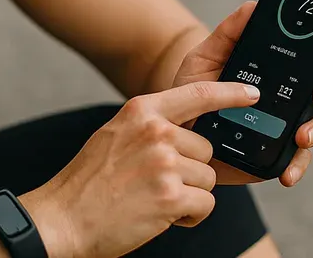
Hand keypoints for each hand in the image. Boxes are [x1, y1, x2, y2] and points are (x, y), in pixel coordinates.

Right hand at [25, 81, 261, 257]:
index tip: (251, 93)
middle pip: (206, 150)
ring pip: (207, 180)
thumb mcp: (114, 136)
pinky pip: (205, 205)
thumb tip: (184, 131)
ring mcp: (164, 163)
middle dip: (190, 172)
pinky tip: (159, 216)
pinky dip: (188, 217)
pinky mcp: (171, 196)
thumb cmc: (86, 183)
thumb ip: (148, 127)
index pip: (197, 95)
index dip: (229, 93)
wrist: (61, 219)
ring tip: (151, 200)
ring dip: (188, 196)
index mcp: (141, 111)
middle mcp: (155, 132)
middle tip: (155, 184)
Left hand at [171, 1, 312, 186]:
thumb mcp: (205, 57)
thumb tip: (252, 7)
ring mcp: (291, 121)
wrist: (177, 134)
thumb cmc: (193, 89)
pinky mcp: (281, 151)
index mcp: (283, 62)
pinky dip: (298, 166)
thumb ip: (228, 34)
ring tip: (302, 136)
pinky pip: (300, 160)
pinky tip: (287, 172)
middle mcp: (295, 90)